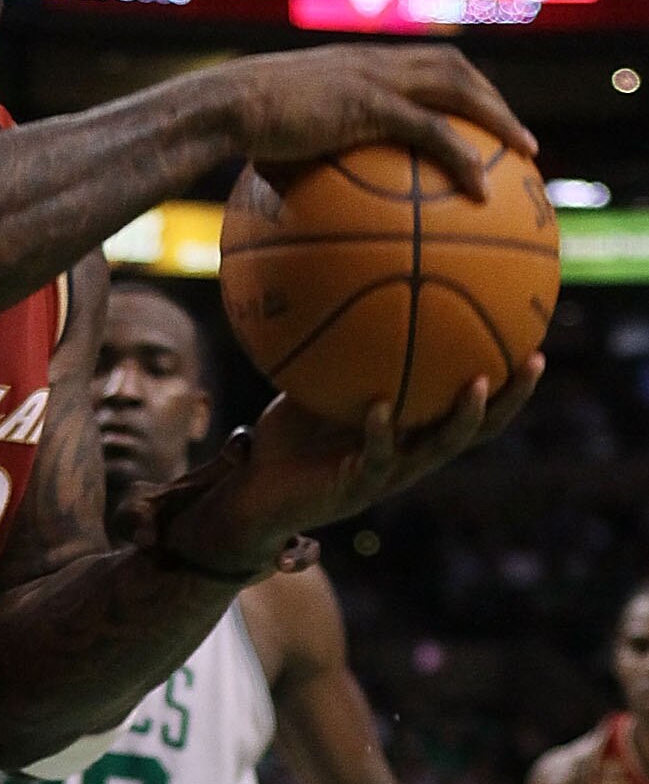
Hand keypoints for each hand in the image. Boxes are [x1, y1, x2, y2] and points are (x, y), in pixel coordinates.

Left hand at [164, 359, 542, 575]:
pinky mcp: (355, 489)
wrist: (250, 496)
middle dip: (510, 399)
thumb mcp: (317, 385)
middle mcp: (410, 455)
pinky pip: (377, 458)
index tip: (532, 340)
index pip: (470, 407)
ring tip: (479, 384)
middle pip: (478, 430)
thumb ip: (339, 351)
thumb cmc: (284, 441)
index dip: (506, 382)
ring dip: (463, 418)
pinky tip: (380, 406)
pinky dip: (380, 431)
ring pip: (440, 449)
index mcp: (410, 432)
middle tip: (534, 361)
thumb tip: (347, 287)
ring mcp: (387, 476)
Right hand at [224, 46, 534, 196]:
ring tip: (526, 153)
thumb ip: (290, 159)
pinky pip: (431, 130)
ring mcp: (374, 79)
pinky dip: (463, 156)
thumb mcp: (265, 140)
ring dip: (497, 117)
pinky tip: (482, 188)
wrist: (221, 106)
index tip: (475, 112)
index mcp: (353, 64)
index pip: (418, 61)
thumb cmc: (231, 129)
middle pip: (451, 65)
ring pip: (456, 87)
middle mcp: (372, 62)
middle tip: (515, 135)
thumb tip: (286, 210)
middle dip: (489, 96)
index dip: (454, 83)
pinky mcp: (370, 104)